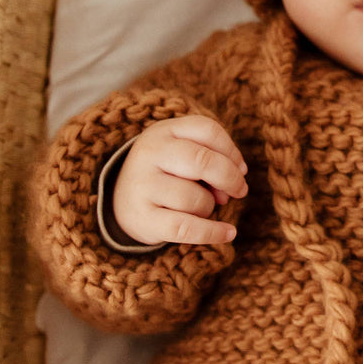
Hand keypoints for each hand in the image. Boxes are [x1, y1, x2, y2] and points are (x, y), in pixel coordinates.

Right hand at [113, 114, 247, 244]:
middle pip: (202, 160)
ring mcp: (142, 186)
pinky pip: (185, 228)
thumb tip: (235, 185)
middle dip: (229, 178)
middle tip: (239, 191)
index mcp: (163, 131)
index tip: (241, 169)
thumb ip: (211, 159)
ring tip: (204, 207)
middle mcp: (149, 154)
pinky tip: (228, 233)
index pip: (207, 130)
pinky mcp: (142, 218)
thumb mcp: (182, 153)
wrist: (121, 200)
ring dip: (210, 206)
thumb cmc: (166, 172)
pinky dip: (212, 232)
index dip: (232, 151)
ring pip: (194, 197)